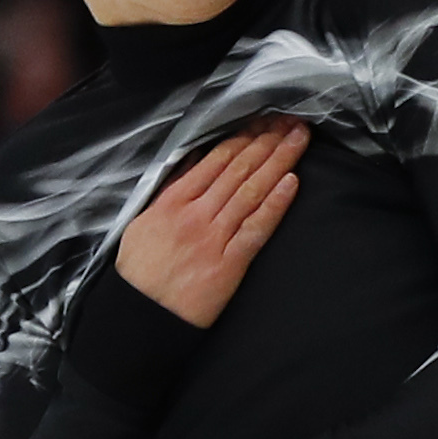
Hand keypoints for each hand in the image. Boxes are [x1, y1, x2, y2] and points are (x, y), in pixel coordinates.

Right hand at [112, 117, 309, 327]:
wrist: (140, 318)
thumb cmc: (139, 274)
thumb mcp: (143, 224)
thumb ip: (170, 192)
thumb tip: (192, 164)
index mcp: (172, 201)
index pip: (215, 160)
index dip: (243, 137)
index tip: (263, 120)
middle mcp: (195, 214)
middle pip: (239, 169)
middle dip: (267, 140)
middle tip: (291, 120)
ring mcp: (213, 238)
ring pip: (251, 191)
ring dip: (278, 161)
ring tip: (298, 139)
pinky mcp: (228, 264)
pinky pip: (256, 228)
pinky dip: (275, 204)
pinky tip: (292, 181)